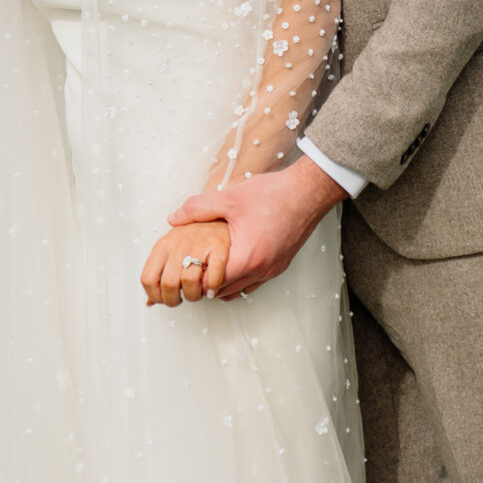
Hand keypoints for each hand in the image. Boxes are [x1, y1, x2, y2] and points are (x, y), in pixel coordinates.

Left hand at [140, 221, 230, 306]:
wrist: (223, 218)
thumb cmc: (197, 237)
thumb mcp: (172, 251)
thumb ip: (159, 275)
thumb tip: (150, 301)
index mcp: (163, 245)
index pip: (148, 278)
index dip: (155, 296)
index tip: (163, 300)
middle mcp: (178, 243)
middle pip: (168, 284)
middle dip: (174, 300)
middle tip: (182, 299)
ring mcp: (199, 243)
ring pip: (189, 281)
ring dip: (194, 295)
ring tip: (199, 293)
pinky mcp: (219, 246)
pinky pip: (212, 275)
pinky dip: (212, 287)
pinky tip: (212, 290)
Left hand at [170, 161, 344, 299]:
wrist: (309, 192)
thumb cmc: (274, 194)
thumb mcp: (230, 198)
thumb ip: (198, 208)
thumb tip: (173, 218)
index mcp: (247, 257)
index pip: (211, 282)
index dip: (194, 276)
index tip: (183, 266)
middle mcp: (261, 270)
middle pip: (223, 291)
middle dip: (204, 282)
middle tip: (188, 269)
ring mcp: (272, 270)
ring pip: (239, 290)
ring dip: (221, 282)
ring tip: (206, 267)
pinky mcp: (280, 265)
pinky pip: (253, 283)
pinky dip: (239, 279)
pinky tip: (230, 264)